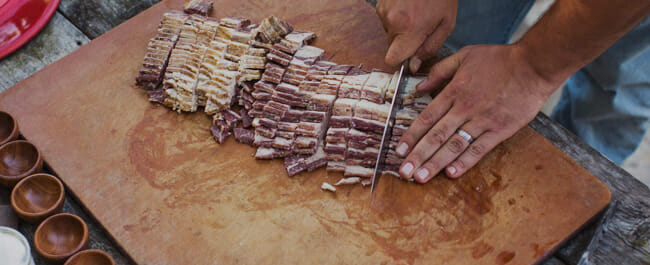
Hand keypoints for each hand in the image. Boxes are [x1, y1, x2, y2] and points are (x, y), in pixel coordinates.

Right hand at [376, 0, 456, 71]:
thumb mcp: (446, 24)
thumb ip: (429, 48)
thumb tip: (413, 64)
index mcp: (410, 29)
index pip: (392, 59)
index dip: (401, 60)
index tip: (411, 55)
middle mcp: (392, 22)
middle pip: (392, 47)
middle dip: (405, 43)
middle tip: (420, 28)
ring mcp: (384, 12)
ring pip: (390, 34)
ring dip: (401, 30)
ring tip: (416, 14)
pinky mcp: (380, 5)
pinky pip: (386, 21)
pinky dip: (396, 18)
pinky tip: (408, 8)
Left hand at [395, 44, 560, 182]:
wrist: (534, 65)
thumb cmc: (500, 59)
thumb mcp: (465, 56)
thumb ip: (440, 71)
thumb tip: (419, 87)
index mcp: (454, 92)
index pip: (426, 118)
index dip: (411, 136)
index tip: (398, 150)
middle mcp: (464, 109)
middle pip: (436, 136)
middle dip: (417, 156)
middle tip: (404, 172)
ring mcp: (483, 121)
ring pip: (454, 146)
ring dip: (435, 163)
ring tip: (421, 177)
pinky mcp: (501, 130)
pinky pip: (479, 149)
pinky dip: (465, 162)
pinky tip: (451, 174)